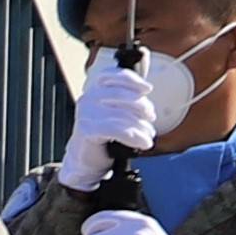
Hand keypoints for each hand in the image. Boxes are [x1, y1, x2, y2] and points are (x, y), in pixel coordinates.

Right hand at [61, 55, 160, 191]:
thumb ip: (125, 102)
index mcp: (94, 90)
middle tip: (151, 117)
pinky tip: (143, 143)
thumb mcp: (114, 113)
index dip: (132, 79)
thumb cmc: (103, 134)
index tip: (148, 89)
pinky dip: (134, 137)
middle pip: (121, 94)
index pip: (112, 75)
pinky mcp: (87, 130)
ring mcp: (86, 114)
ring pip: (122, 114)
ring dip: (141, 126)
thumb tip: (146, 100)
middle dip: (142, 105)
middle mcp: (87, 99)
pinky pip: (116, 130)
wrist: (84, 159)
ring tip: (149, 136)